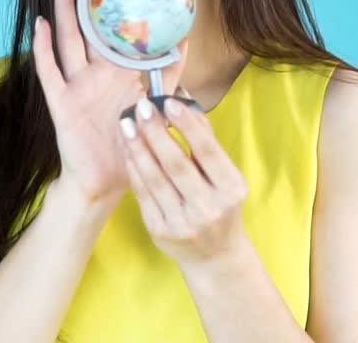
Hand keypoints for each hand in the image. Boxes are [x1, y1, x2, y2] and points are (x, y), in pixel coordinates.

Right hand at [32, 0, 187, 206]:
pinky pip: (50, 71)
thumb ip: (169, 75)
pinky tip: (42, 25)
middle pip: (89, 23)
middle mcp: (94, 72)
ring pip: (68, 38)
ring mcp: (75, 85)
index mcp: (117, 71)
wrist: (106, 181)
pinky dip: (44, 48)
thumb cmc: (131, 143)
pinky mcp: (61, 103)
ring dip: (64, 8)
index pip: (115, 26)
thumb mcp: (155, 105)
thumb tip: (184, 41)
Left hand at [120, 89, 249, 267]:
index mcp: (231, 188)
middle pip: (176, 164)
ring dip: (138, 148)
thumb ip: (206, 140)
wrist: (215, 256)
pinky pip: (143, 194)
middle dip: (156, 132)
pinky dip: (134, 170)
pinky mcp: (161, 231)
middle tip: (140, 107)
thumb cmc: (221, 205)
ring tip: (127, 125)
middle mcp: (209, 207)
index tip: (169, 102)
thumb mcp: (224, 175)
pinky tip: (128, 151)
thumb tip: (184, 101)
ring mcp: (183, 222)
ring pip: (155, 178)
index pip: (207, 151)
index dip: (187, 125)